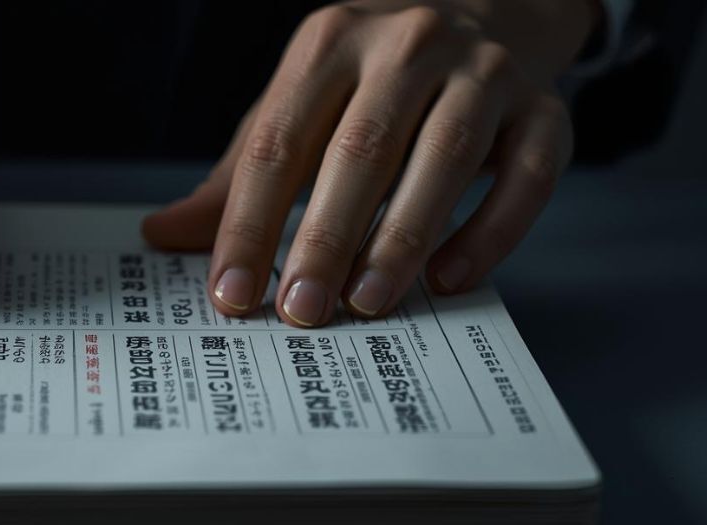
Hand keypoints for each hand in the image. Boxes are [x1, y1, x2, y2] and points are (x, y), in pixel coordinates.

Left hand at [143, 0, 596, 325]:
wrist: (487, 5)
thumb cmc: (370, 79)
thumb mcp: (298, 107)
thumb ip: (240, 174)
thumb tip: (161, 234)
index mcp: (330, 42)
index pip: (279, 141)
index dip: (250, 223)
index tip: (231, 295)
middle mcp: (407, 45)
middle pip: (360, 150)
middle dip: (324, 239)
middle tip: (300, 311)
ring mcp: (484, 72)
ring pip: (445, 159)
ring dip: (401, 240)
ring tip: (366, 305)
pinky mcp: (545, 109)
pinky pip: (527, 175)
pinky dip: (491, 231)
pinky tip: (450, 279)